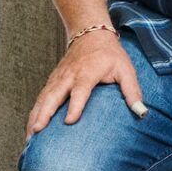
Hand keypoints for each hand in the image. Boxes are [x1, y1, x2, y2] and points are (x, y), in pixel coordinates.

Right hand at [28, 27, 146, 134]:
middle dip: (45, 113)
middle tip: (38, 131)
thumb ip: (132, 90)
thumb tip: (141, 112)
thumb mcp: (125, 69)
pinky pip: (41, 98)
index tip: (69, 121)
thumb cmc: (110, 55)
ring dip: (35, 116)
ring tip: (30, 135)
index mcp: (87, 73)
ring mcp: (58, 78)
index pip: (80, 90)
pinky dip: (34, 112)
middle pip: (54, 95)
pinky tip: (30, 127)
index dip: (75, 105)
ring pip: (43, 98)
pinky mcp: (52, 81)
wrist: (90, 34)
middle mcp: (69, 76)